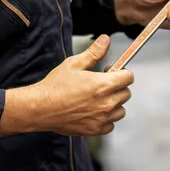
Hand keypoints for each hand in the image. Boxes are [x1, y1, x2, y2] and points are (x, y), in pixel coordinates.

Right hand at [0, 35, 133, 136]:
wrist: (40, 108)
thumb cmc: (55, 86)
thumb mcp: (74, 64)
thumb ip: (94, 53)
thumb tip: (106, 40)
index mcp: (104, 85)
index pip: (128, 77)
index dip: (121, 72)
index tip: (111, 72)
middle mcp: (107, 103)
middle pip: (126, 93)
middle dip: (117, 87)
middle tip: (102, 85)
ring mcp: (102, 119)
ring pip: (121, 110)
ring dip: (114, 104)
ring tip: (99, 99)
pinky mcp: (95, 130)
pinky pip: (111, 125)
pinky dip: (106, 119)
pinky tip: (94, 112)